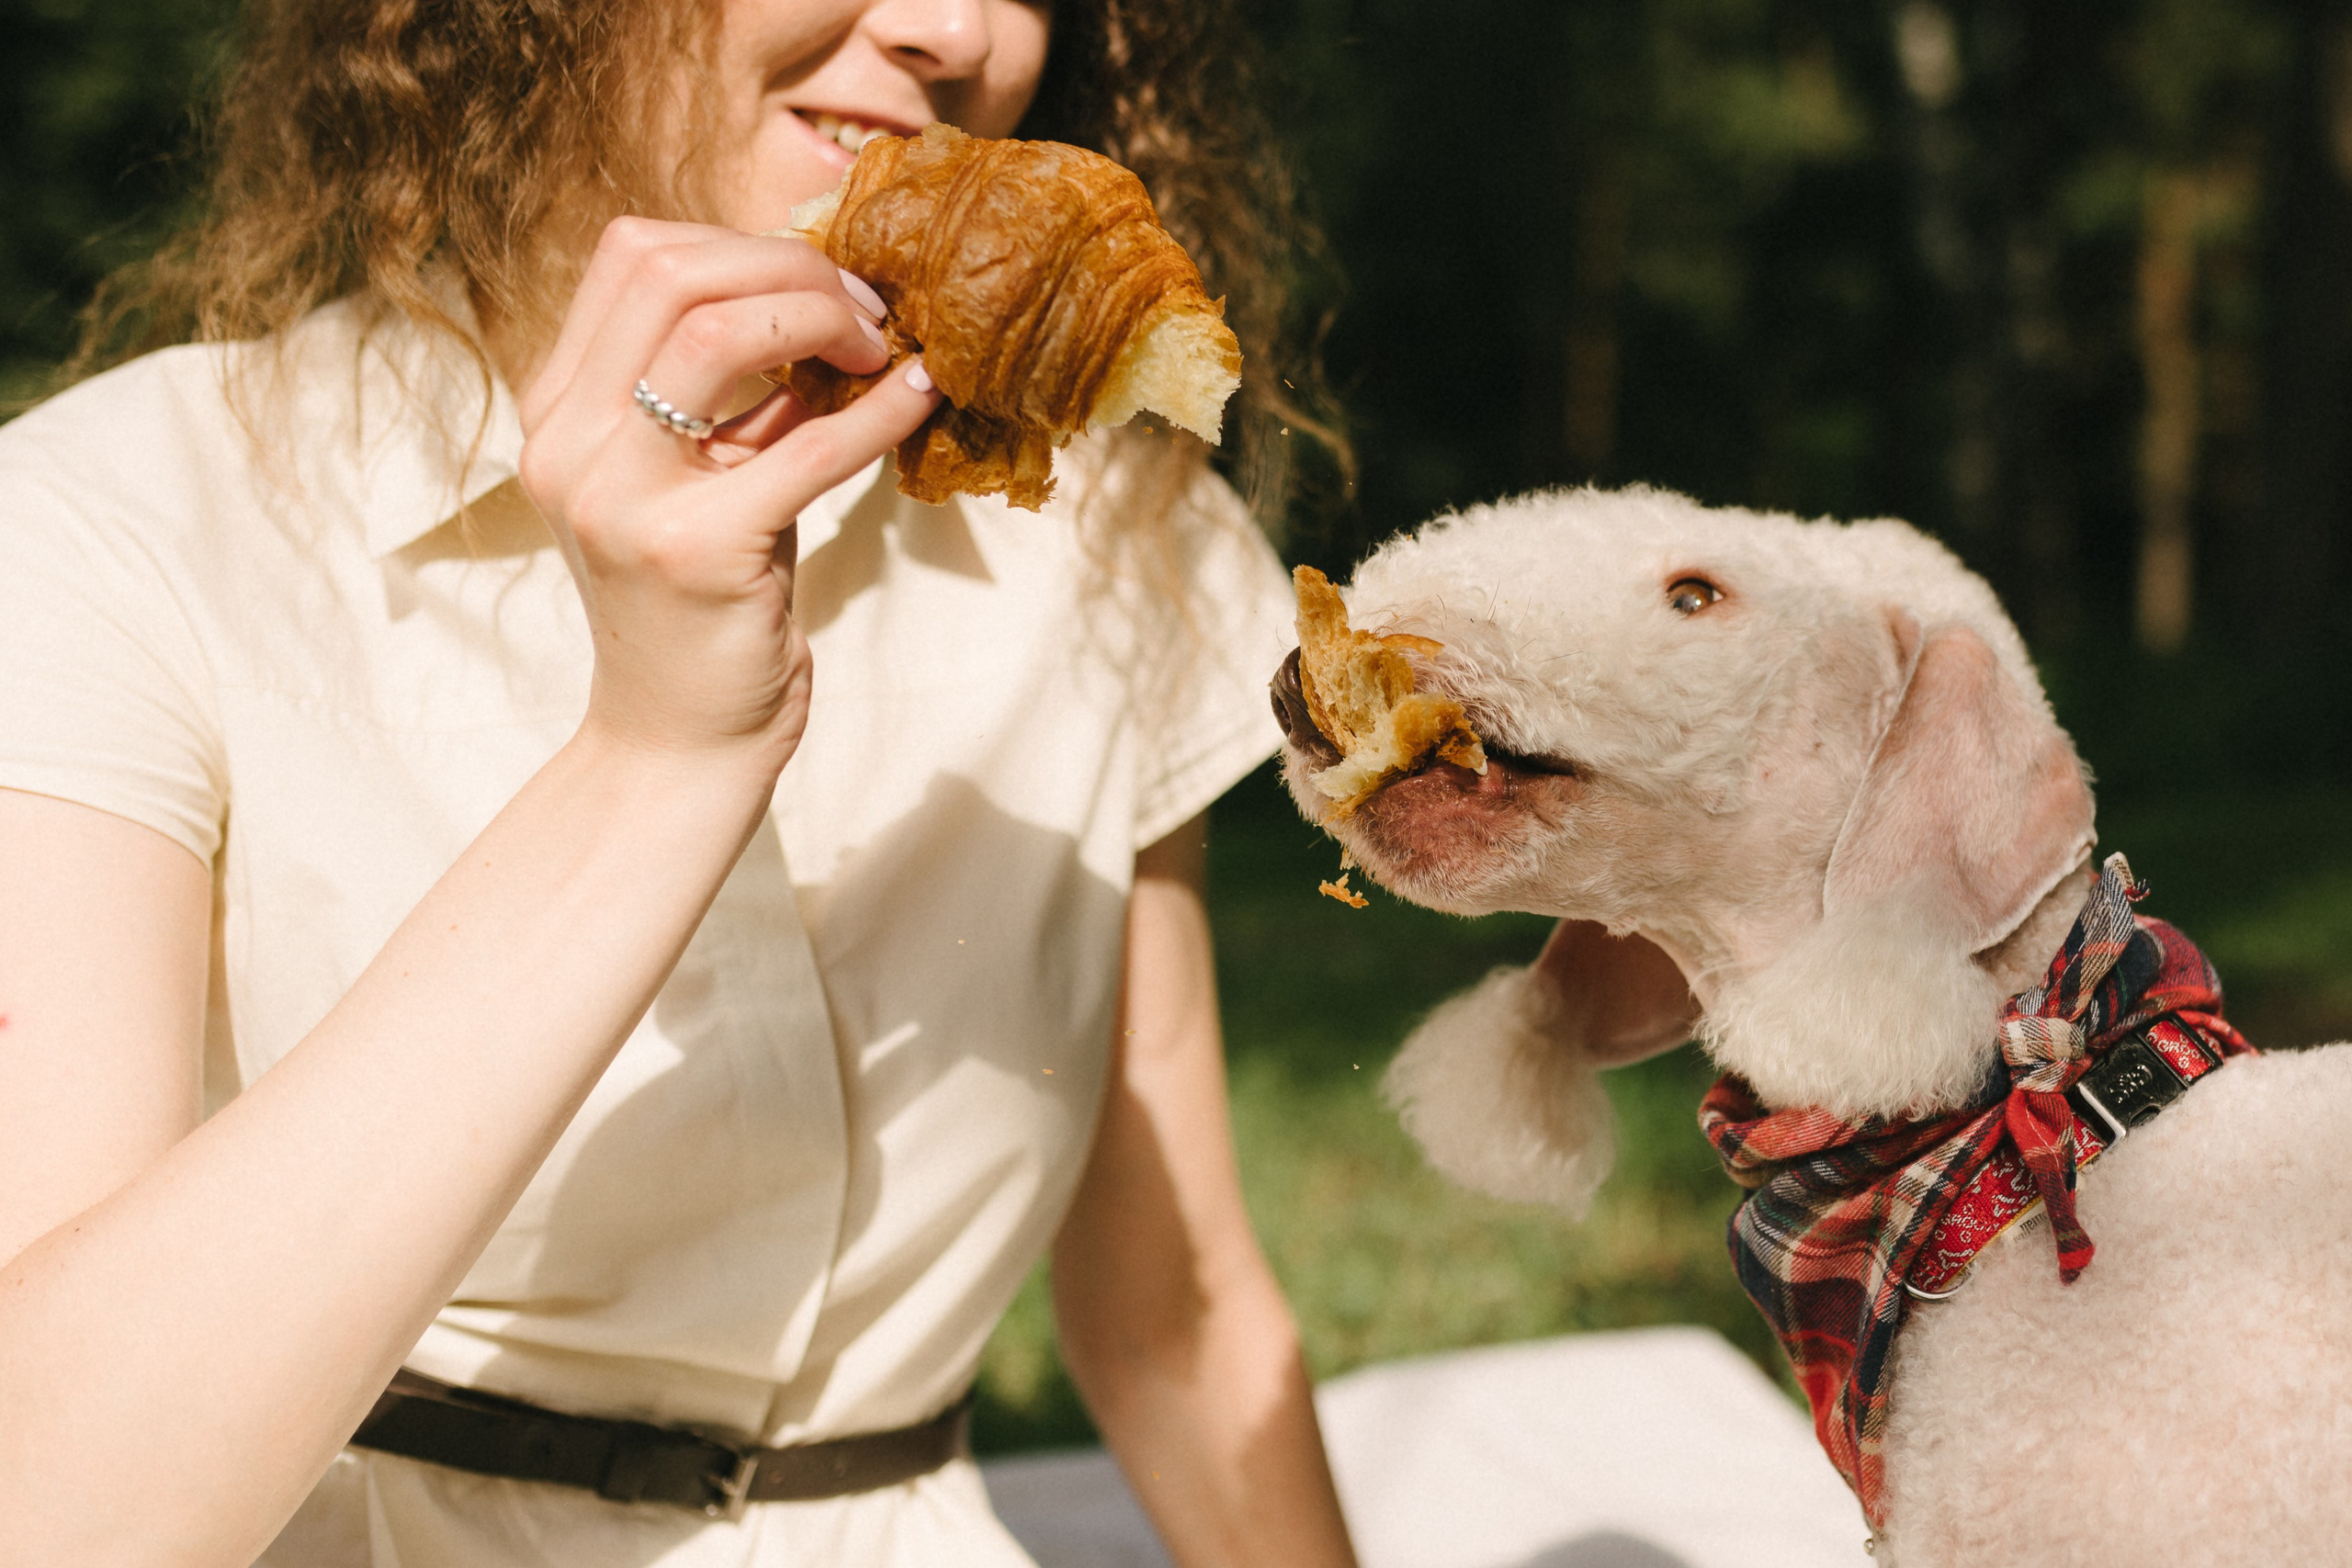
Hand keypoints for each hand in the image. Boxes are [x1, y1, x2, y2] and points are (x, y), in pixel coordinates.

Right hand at [517, 217, 940, 774]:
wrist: (680, 738)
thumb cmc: (706, 600)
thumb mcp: (705, 473)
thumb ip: (736, 389)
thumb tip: (828, 291)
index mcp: (557, 410)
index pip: (633, 257)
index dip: (742, 246)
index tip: (821, 283)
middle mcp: (567, 444)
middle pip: (670, 271)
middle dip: (788, 270)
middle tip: (866, 311)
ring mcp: (618, 497)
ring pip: (719, 332)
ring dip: (821, 320)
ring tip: (880, 349)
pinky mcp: (696, 551)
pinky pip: (808, 446)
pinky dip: (878, 411)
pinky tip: (921, 395)